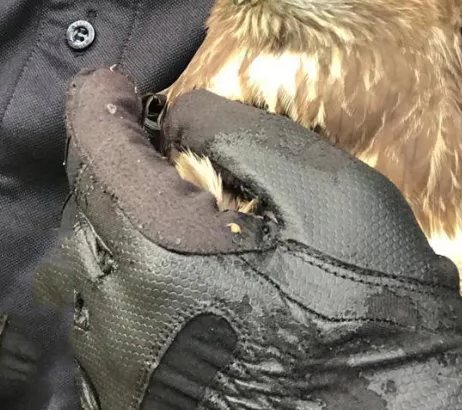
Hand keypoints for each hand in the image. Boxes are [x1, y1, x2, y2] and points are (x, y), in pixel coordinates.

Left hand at [34, 67, 461, 409]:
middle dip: (112, 170)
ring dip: (114, 235)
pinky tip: (169, 292)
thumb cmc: (378, 314)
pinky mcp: (134, 409)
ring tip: (167, 220)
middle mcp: (121, 319)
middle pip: (83, 214)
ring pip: (84, 279)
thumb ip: (242, 136)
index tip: (116, 85)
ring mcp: (122, 375)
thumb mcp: (332, 195)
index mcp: (161, 255)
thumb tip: (181, 114)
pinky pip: (98, 340)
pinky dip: (120, 298)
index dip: (100, 105)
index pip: (95, 154)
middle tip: (158, 150)